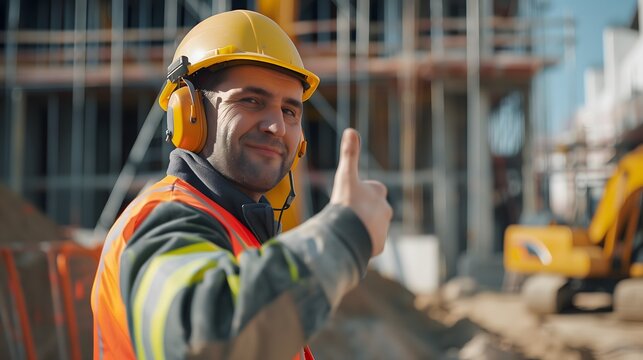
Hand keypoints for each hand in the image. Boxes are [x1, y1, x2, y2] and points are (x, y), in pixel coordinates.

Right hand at [330, 128, 391, 256]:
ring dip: (361, 227)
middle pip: (371, 209)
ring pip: (370, 226)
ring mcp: (383, 229)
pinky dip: (361, 241)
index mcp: (379, 192)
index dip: (359, 192)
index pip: (372, 189)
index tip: (349, 196)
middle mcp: (386, 210)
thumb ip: (350, 153)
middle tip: (345, 213)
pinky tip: (350, 240)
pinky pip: (369, 242)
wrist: (348, 233)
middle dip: (361, 211)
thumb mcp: (346, 174)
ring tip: (346, 228)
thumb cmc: (347, 202)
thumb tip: (351, 130)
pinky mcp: (379, 245)